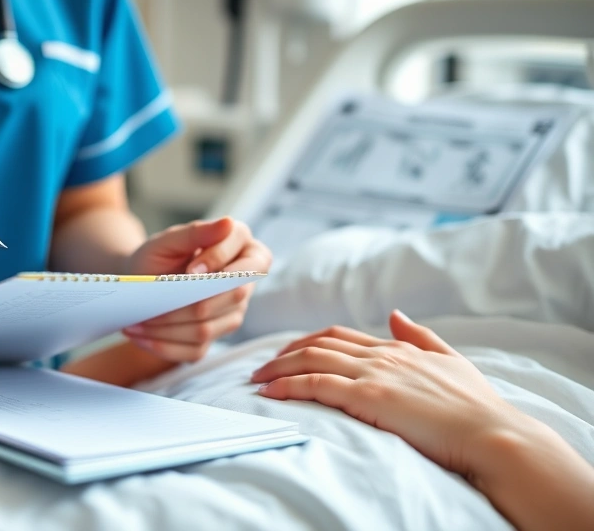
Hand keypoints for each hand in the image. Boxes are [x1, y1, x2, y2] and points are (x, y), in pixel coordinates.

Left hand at [121, 217, 270, 361]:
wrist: (139, 283)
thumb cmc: (157, 257)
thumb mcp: (168, 240)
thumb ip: (195, 232)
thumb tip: (227, 223)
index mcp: (243, 251)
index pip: (250, 262)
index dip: (221, 265)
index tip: (190, 270)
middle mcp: (243, 286)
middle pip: (231, 299)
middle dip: (189, 303)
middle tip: (154, 301)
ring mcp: (231, 315)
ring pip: (208, 328)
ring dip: (168, 328)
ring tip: (136, 322)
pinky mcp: (213, 339)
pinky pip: (194, 350)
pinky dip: (162, 345)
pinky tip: (140, 337)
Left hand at [252, 310, 529, 475]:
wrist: (492, 434)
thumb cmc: (477, 407)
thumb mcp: (452, 361)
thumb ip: (420, 336)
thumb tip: (394, 313)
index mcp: (397, 348)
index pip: (340, 336)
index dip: (309, 342)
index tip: (288, 352)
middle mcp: (381, 355)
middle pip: (318, 344)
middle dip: (285, 353)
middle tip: (263, 367)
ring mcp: (374, 374)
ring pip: (311, 360)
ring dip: (277, 369)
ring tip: (256, 380)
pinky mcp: (369, 397)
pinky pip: (316, 385)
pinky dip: (287, 386)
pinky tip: (269, 393)